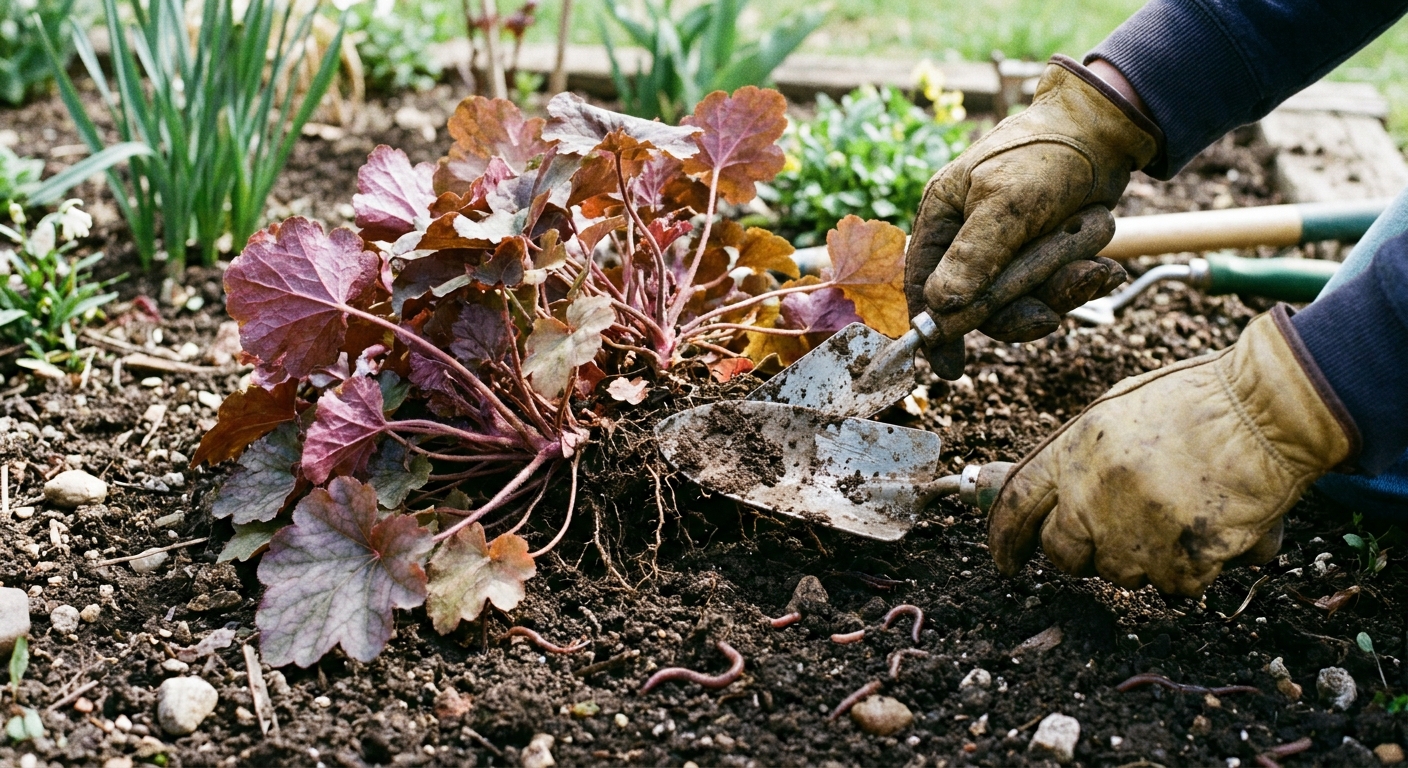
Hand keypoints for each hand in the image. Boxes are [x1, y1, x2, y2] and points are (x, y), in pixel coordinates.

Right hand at [905, 56, 1160, 376]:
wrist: (1103, 129)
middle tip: (1049, 317)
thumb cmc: (1043, 153)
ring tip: (1094, 271)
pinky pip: (1056, 288)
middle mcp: (969, 239)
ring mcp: (1009, 250)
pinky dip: (1082, 282)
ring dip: (1060, 290)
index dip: (932, 327)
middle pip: (979, 304)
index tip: (950, 367)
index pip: (923, 283)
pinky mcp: (1044, 254)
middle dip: (1019, 308)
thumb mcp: (1005, 203)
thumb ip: (974, 255)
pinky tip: (1104, 270)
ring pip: (1024, 299)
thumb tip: (941, 305)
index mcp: (942, 219)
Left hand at [987, 308, 1356, 596]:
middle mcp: (1092, 497)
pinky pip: (1175, 586)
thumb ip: (1082, 453)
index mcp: (1073, 450)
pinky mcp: (1181, 564)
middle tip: (1120, 529)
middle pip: (1063, 553)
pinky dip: (1194, 567)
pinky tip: (1213, 526)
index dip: (1004, 537)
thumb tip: (1055, 494)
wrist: (1270, 413)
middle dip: (1084, 550)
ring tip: (1181, 510)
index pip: (1016, 504)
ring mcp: (1136, 535)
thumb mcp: (1120, 407)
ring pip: (1121, 574)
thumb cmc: (1202, 400)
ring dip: (1144, 556)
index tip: (1004, 559)